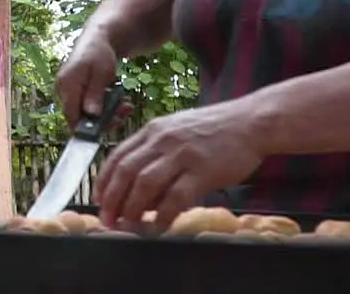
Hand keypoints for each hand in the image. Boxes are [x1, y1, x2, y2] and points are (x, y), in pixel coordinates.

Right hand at [55, 34, 126, 128]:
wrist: (97, 39)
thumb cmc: (99, 53)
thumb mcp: (101, 73)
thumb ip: (95, 93)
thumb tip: (91, 114)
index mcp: (67, 85)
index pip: (71, 115)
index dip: (87, 127)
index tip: (111, 125)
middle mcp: (64, 90)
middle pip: (80, 117)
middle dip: (105, 119)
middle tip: (125, 111)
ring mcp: (70, 92)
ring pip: (87, 113)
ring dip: (109, 112)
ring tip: (126, 104)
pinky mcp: (78, 93)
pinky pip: (90, 106)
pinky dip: (106, 106)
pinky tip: (120, 101)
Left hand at [94, 100, 265, 230]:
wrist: (251, 122)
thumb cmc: (215, 129)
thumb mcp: (177, 130)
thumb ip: (156, 151)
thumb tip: (138, 186)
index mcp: (153, 130)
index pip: (117, 156)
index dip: (104, 181)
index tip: (98, 200)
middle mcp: (162, 140)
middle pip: (126, 172)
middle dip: (112, 200)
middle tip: (108, 220)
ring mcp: (182, 155)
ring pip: (145, 185)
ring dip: (133, 209)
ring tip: (129, 226)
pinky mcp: (202, 171)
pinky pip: (176, 197)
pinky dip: (163, 215)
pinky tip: (159, 227)